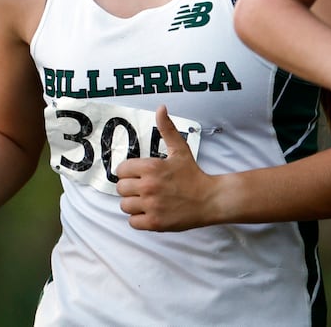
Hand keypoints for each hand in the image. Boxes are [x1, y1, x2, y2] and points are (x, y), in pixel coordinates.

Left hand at [116, 106, 215, 231]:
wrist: (210, 199)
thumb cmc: (193, 174)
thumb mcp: (180, 149)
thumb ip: (167, 128)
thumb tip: (161, 108)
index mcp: (151, 167)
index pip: (121, 170)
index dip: (128, 172)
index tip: (138, 175)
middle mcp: (148, 186)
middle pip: (120, 188)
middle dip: (130, 188)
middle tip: (143, 188)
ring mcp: (151, 206)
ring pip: (124, 206)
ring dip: (133, 204)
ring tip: (146, 200)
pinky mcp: (155, 223)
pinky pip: (133, 222)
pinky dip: (139, 219)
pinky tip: (150, 212)